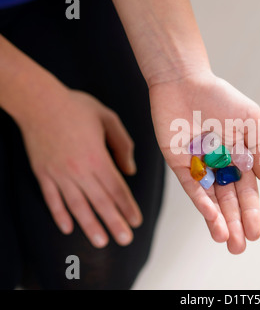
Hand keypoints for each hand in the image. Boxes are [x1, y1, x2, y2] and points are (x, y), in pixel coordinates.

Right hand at [18, 90, 141, 247]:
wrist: (38, 101)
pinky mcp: (43, 173)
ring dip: (89, 225)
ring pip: (76, 205)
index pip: (117, 188)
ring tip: (100, 242)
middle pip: (100, 202)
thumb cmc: (76, 107)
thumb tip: (130, 170)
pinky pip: (52, 199)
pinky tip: (68, 228)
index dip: (128, 206)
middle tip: (125, 240)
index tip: (137, 221)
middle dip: (114, 222)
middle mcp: (78, 170)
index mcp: (97, 157)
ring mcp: (59, 174)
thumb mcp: (108, 119)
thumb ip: (123, 145)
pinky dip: (60, 214)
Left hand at [149, 71, 259, 253]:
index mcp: (238, 157)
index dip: (251, 211)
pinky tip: (211, 217)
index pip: (246, 191)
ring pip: (210, 199)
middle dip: (235, 223)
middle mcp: (219, 166)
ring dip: (218, 220)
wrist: (186, 81)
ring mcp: (199, 166)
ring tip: (226, 241)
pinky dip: (201, 202)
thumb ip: (259, 147)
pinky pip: (191, 186)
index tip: (256, 232)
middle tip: (240, 247)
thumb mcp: (250, 119)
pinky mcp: (180, 163)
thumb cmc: (221, 97)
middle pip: (228, 200)